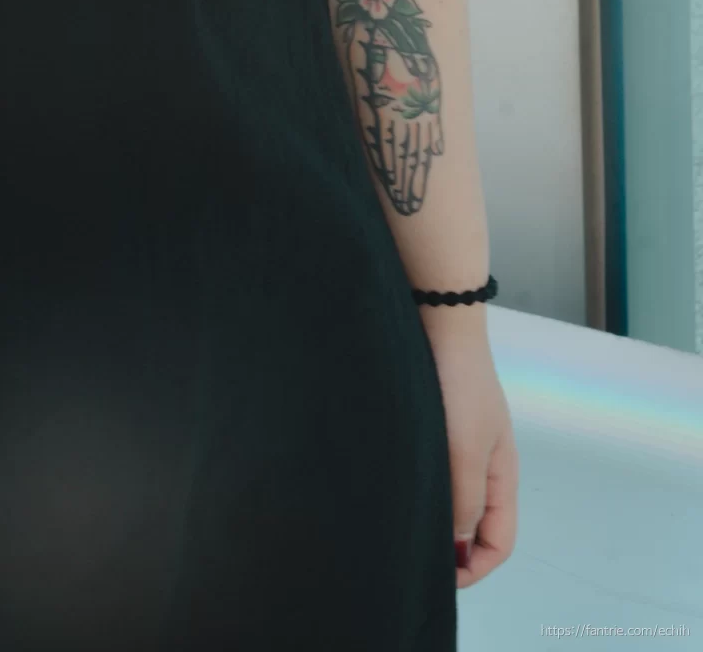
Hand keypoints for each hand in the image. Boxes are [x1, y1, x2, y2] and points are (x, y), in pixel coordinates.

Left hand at [422, 314, 518, 587]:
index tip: (439, 574)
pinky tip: (393, 488)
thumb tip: (459, 546)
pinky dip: (419, 490)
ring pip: (450, 501)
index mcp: (502, 476)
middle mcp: (482, 467)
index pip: (500, 542)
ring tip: (398, 523)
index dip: (475, 567)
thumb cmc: (459, 386)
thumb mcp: (466, 449)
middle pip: (475, 527)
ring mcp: (459, 446)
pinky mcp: (436, 429)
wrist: (440, 322)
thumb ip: (466, 500)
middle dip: (451, 549)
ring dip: (432, 518)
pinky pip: (432, 474)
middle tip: (412, 553)